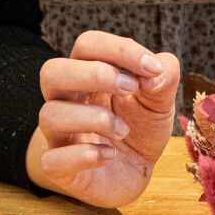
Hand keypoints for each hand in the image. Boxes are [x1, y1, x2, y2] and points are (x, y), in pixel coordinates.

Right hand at [26, 32, 179, 208]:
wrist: (136, 170)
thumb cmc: (141, 125)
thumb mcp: (161, 98)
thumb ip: (164, 75)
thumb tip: (153, 74)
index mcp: (89, 75)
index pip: (87, 44)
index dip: (118, 50)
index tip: (151, 68)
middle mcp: (67, 100)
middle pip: (51, 71)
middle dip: (94, 74)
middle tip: (130, 88)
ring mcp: (59, 134)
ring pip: (49, 114)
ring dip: (95, 119)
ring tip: (123, 130)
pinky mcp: (60, 168)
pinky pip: (51, 160)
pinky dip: (85, 156)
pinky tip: (110, 155)